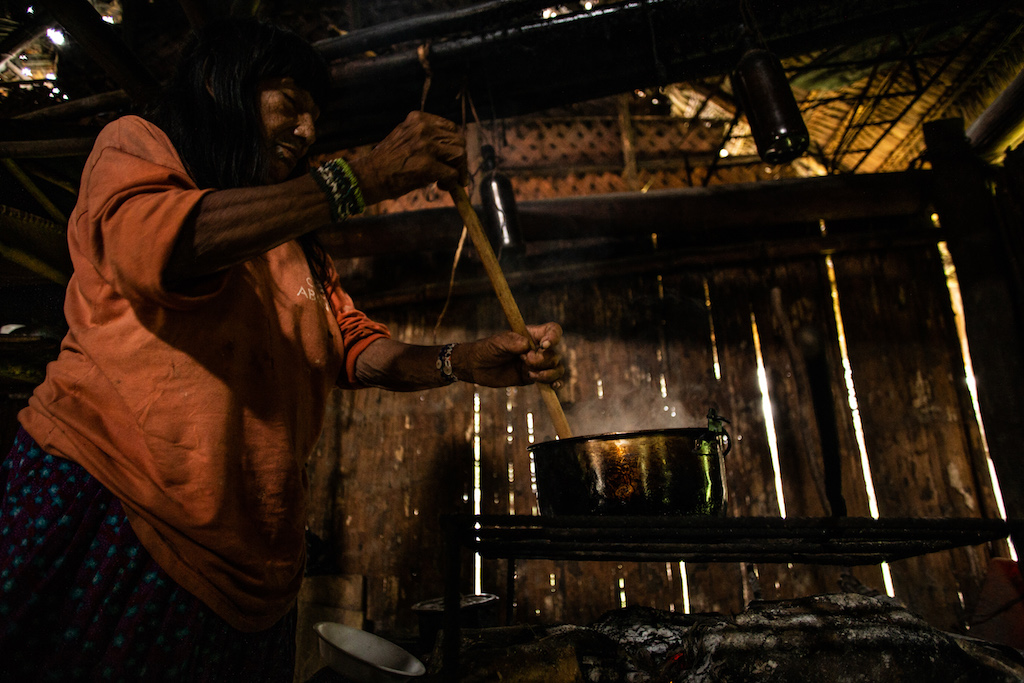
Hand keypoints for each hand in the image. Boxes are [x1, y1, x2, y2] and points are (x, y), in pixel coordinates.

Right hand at [347, 111, 467, 204]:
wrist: (368, 177)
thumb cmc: (386, 162)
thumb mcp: (405, 138)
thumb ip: (425, 137)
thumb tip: (450, 148)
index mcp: (418, 119)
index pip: (450, 128)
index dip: (455, 144)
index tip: (452, 158)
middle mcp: (423, 128)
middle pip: (458, 140)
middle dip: (459, 159)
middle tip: (453, 173)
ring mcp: (425, 146)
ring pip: (459, 155)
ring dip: (457, 170)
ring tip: (443, 180)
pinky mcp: (427, 166)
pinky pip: (452, 174)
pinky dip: (451, 183)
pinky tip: (439, 186)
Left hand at [456, 323, 563, 387]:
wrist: (477, 367)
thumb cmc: (487, 349)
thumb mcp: (498, 343)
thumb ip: (512, 342)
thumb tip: (528, 346)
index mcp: (532, 335)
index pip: (553, 330)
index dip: (554, 337)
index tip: (544, 345)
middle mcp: (537, 349)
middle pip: (554, 354)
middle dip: (542, 360)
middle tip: (524, 360)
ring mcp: (536, 364)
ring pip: (556, 368)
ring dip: (548, 374)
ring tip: (530, 375)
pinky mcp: (532, 378)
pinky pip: (551, 381)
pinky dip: (555, 383)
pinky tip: (553, 387)